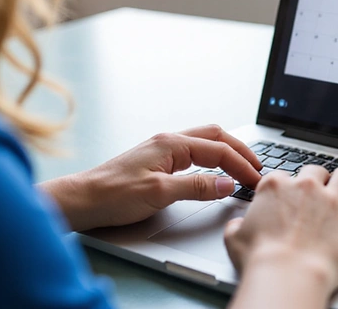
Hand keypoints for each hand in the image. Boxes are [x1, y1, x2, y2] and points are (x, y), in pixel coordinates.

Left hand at [39, 125, 261, 230]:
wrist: (81, 200)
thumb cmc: (112, 195)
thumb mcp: (160, 194)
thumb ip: (197, 187)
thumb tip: (227, 184)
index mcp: (171, 144)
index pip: (218, 150)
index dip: (240, 164)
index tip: (254, 179)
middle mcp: (168, 141)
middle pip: (215, 137)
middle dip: (239, 150)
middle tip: (256, 167)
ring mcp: (162, 150)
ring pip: (205, 142)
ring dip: (227, 152)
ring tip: (242, 166)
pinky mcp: (157, 162)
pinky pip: (193, 153)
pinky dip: (212, 158)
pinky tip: (215, 169)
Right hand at [224, 165, 337, 308]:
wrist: (286, 275)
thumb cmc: (260, 260)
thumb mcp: (234, 239)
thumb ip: (237, 225)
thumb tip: (238, 225)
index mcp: (276, 186)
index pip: (283, 175)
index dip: (287, 187)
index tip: (289, 199)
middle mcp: (306, 187)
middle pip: (317, 171)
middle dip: (320, 181)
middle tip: (322, 195)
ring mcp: (333, 202)